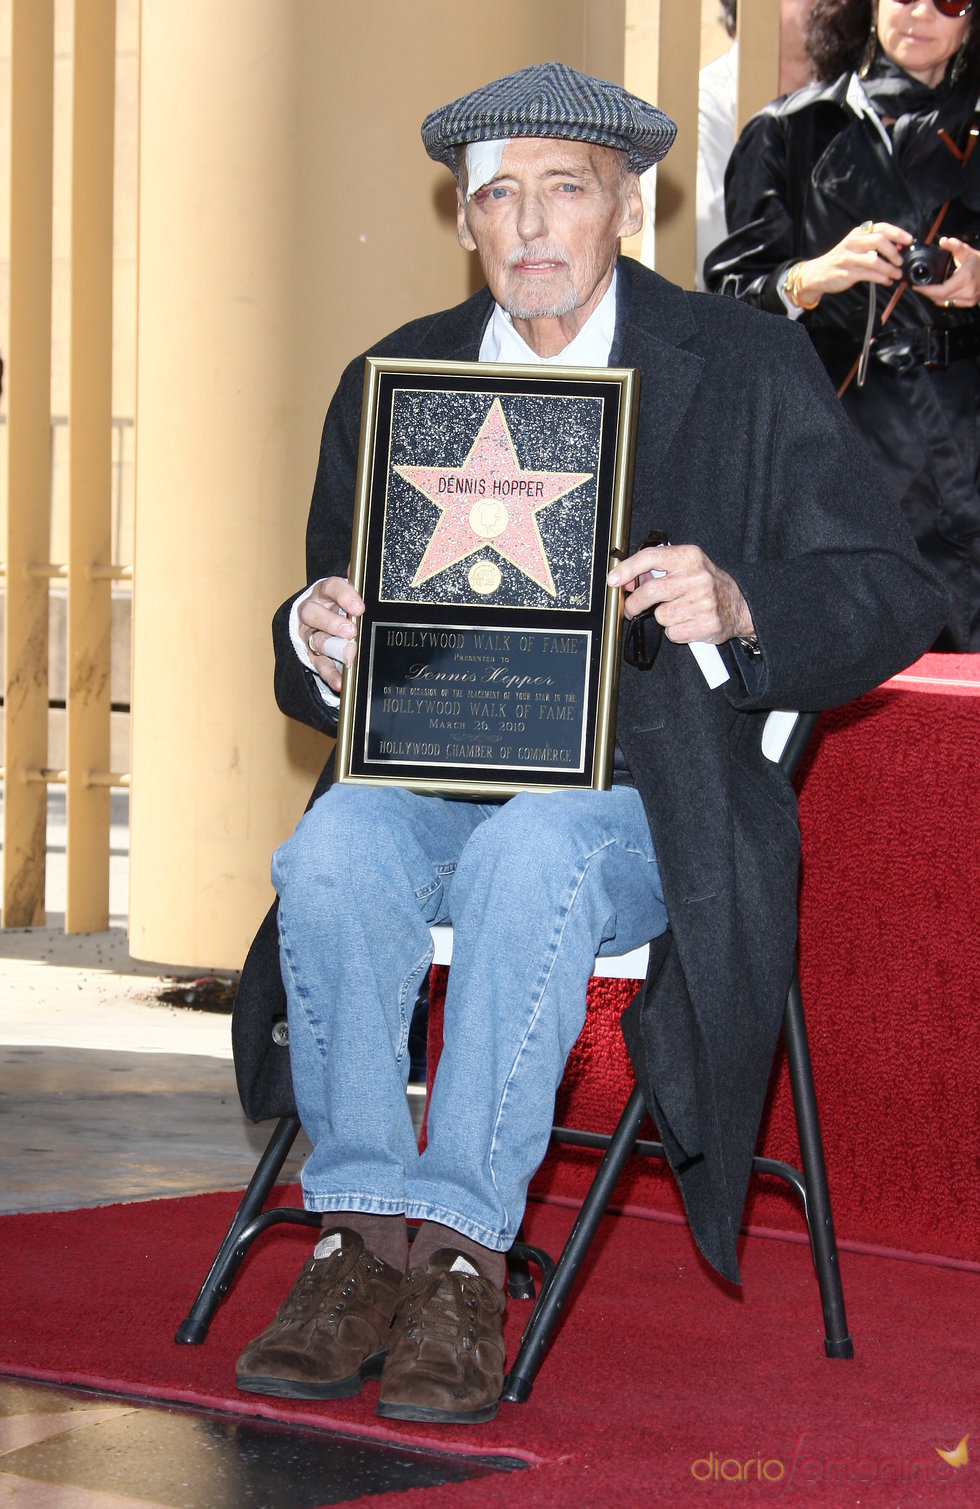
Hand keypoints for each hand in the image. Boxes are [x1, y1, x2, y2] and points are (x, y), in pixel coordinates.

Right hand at [298, 575, 363, 694]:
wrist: (322, 622)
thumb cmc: (342, 605)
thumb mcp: (349, 592)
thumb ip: (358, 584)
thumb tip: (367, 568)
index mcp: (324, 592)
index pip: (330, 587)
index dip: (343, 596)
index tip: (359, 607)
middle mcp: (312, 611)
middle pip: (313, 613)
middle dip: (332, 622)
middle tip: (351, 631)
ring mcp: (310, 634)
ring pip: (315, 639)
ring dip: (332, 647)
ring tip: (349, 655)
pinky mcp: (311, 654)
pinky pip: (319, 665)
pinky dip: (331, 674)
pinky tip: (341, 682)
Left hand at [607, 543, 753, 645]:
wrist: (741, 606)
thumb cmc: (708, 585)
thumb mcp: (687, 568)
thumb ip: (656, 571)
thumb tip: (625, 581)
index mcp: (690, 557)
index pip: (651, 557)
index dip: (627, 569)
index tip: (613, 580)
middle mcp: (697, 577)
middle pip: (650, 591)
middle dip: (633, 604)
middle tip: (631, 609)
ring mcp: (703, 601)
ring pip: (661, 615)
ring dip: (662, 618)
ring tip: (677, 612)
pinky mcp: (706, 624)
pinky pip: (673, 633)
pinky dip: (674, 632)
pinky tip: (686, 623)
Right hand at [793, 221, 909, 304]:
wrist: (818, 273)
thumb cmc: (840, 260)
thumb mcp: (855, 245)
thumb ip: (873, 244)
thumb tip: (898, 246)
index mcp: (857, 233)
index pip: (881, 228)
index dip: (897, 233)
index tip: (909, 240)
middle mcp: (853, 243)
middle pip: (879, 241)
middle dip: (894, 252)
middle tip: (900, 261)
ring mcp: (849, 258)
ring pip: (875, 260)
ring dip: (890, 268)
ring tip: (897, 274)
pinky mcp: (848, 273)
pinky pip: (869, 275)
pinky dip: (882, 279)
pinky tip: (887, 281)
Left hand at [915, 236, 979, 308]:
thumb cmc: (979, 261)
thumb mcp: (966, 251)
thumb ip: (954, 245)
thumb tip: (943, 241)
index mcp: (965, 277)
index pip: (941, 290)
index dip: (927, 290)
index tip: (917, 286)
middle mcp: (968, 290)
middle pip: (940, 298)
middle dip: (927, 293)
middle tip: (919, 287)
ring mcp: (969, 298)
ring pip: (944, 302)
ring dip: (934, 297)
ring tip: (927, 289)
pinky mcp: (970, 302)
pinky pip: (951, 304)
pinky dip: (942, 299)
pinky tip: (937, 293)